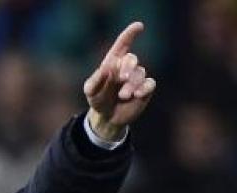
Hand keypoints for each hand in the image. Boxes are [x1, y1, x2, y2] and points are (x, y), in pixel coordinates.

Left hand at [83, 21, 156, 141]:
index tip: (138, 26)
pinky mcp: (145, 89)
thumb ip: (95, 80)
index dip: (130, 34)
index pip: (122, 45)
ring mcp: (137, 78)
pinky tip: (137, 95)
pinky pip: (150, 84)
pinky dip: (144, 88)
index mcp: (113, 63)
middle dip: (128, 66)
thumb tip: (106, 69)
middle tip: (122, 77)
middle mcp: (127, 68)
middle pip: (131, 59)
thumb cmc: (98, 99)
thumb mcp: (91, 91)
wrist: (107, 117)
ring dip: (131, 84)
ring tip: (123, 96)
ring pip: (140, 74)